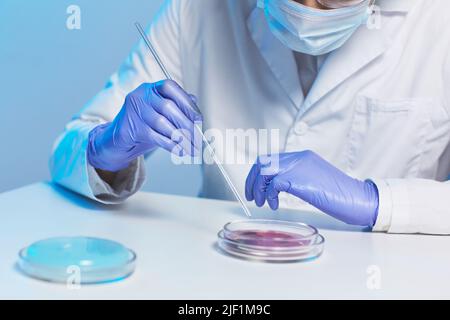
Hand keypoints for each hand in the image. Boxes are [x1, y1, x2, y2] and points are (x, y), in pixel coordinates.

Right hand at [88, 80, 201, 171]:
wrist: (120, 140)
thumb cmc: (146, 125)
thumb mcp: (164, 115)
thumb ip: (179, 108)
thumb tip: (197, 110)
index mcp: (151, 88)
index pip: (170, 87)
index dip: (186, 102)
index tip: (198, 118)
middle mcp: (141, 96)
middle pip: (168, 107)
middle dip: (186, 124)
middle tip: (198, 138)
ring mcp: (134, 111)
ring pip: (162, 123)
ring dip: (180, 137)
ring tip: (192, 147)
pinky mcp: (130, 127)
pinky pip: (155, 137)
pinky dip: (171, 145)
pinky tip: (180, 150)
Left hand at [245, 151, 378, 226]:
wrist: (356, 198)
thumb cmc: (338, 194)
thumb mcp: (313, 181)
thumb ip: (295, 178)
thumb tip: (276, 187)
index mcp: (301, 156)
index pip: (270, 158)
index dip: (257, 173)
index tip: (254, 188)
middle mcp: (298, 157)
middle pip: (262, 161)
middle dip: (252, 180)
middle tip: (251, 196)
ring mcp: (298, 166)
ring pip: (264, 170)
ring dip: (258, 188)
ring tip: (262, 203)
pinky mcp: (298, 179)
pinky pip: (273, 183)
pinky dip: (269, 195)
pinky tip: (274, 205)